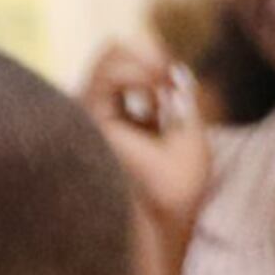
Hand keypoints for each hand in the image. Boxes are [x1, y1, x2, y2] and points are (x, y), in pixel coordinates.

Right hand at [80, 40, 209, 263]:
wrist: (159, 222)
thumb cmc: (176, 192)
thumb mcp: (190, 137)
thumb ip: (182, 101)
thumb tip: (174, 68)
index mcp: (126, 117)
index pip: (134, 67)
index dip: (159, 62)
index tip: (177, 78)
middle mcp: (103, 111)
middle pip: (118, 52)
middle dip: (153, 56)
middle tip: (171, 76)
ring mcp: (90, 109)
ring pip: (112, 53)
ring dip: (148, 63)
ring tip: (164, 85)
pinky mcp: (85, 112)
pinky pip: (107, 70)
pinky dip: (138, 71)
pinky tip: (154, 90)